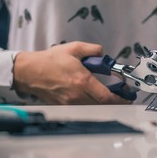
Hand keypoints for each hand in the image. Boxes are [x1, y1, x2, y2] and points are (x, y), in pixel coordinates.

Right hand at [13, 41, 129, 104]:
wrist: (29, 72)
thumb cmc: (49, 60)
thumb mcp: (74, 48)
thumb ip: (93, 50)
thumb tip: (103, 54)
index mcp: (82, 81)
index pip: (106, 97)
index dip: (120, 99)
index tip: (127, 97)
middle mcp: (77, 95)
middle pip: (102, 105)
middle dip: (115, 102)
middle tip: (121, 95)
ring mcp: (70, 103)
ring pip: (93, 108)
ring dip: (102, 103)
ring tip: (107, 95)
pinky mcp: (64, 106)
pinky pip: (82, 109)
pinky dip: (90, 105)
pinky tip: (91, 96)